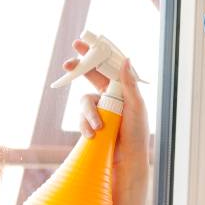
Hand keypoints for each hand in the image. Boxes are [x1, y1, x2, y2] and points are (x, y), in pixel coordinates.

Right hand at [65, 39, 149, 174]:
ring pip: (84, 102)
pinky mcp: (90, 124)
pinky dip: (85, 126)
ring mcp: (98, 110)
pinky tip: (93, 136)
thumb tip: (125, 59)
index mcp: (121, 89)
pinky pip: (81, 119)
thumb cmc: (136, 133)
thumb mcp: (136, 106)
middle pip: (89, 78)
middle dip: (78, 70)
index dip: (94, 55)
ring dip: (89, 114)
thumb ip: (129, 84)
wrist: (126, 160)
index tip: (81, 44)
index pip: (107, 67)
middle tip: (67, 64)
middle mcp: (108, 97)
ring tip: (98, 128)